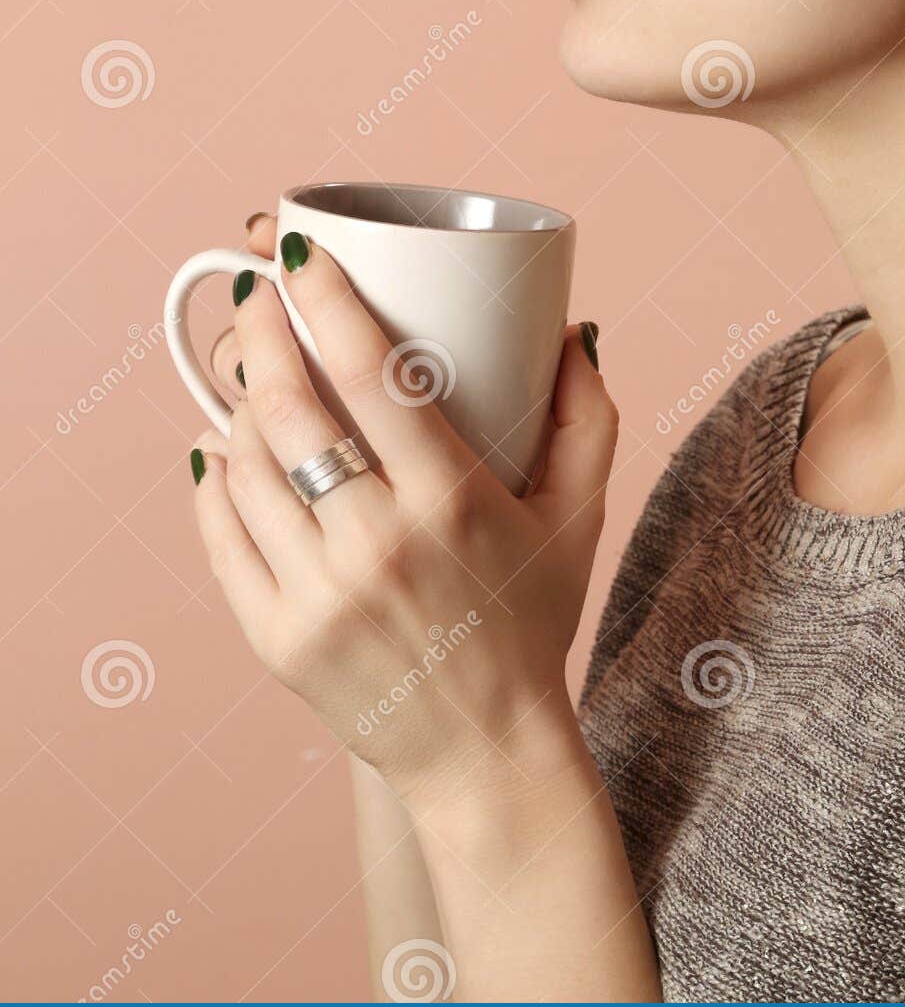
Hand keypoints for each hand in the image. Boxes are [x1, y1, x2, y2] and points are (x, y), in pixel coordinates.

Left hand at [191, 212, 614, 814]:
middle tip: (257, 296)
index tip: (301, 255)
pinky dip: (212, 477)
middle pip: (290, 408)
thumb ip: (589, 419)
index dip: (327, 301)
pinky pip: (219, 533)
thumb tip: (572, 332)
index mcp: (452, 503)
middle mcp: (378, 545)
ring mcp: (317, 596)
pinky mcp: (273, 637)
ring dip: (236, 400)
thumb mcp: (580, 519)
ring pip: (245, 464)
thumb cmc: (530, 620)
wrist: (483, 750)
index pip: (374, 375)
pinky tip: (219, 445)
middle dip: (260, 332)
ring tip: (247, 369)